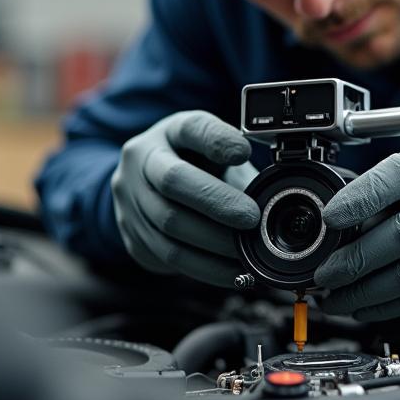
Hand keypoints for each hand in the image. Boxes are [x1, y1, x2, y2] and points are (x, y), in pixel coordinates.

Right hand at [111, 111, 259, 285]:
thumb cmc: (191, 164)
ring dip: (213, 245)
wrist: (144, 186)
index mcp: (170, 132)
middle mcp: (141, 160)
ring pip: (168, 226)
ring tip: (245, 253)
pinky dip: (204, 268)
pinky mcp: (129, 234)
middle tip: (252, 219)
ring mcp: (127, 198)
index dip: (217, 140)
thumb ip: (237, 167)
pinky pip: (166, 256)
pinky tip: (231, 272)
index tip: (244, 152)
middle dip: (217, 203)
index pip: (191, 127)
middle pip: (173, 181)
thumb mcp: (213, 152)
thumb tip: (272, 198)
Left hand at [314, 140, 399, 319]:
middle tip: (325, 273)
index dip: (360, 198)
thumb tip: (336, 227)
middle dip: (354, 260)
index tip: (329, 218)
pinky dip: (386, 306)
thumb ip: (386, 187)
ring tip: (335, 297)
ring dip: (363, 292)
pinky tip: (364, 304)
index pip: (398, 175)